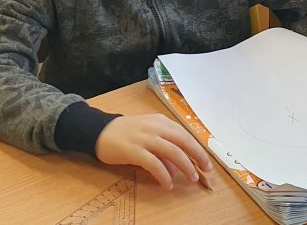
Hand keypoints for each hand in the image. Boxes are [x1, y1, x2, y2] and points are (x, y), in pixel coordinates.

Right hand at [95, 114, 212, 188]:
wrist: (99, 131)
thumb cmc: (126, 133)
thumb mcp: (148, 134)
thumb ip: (164, 147)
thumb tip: (178, 167)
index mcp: (161, 121)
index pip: (185, 134)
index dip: (198, 148)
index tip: (206, 161)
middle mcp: (155, 127)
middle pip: (183, 142)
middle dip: (197, 156)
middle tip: (206, 170)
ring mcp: (145, 138)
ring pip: (172, 152)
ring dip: (185, 167)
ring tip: (192, 178)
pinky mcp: (134, 151)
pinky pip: (154, 164)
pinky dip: (164, 175)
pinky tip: (167, 184)